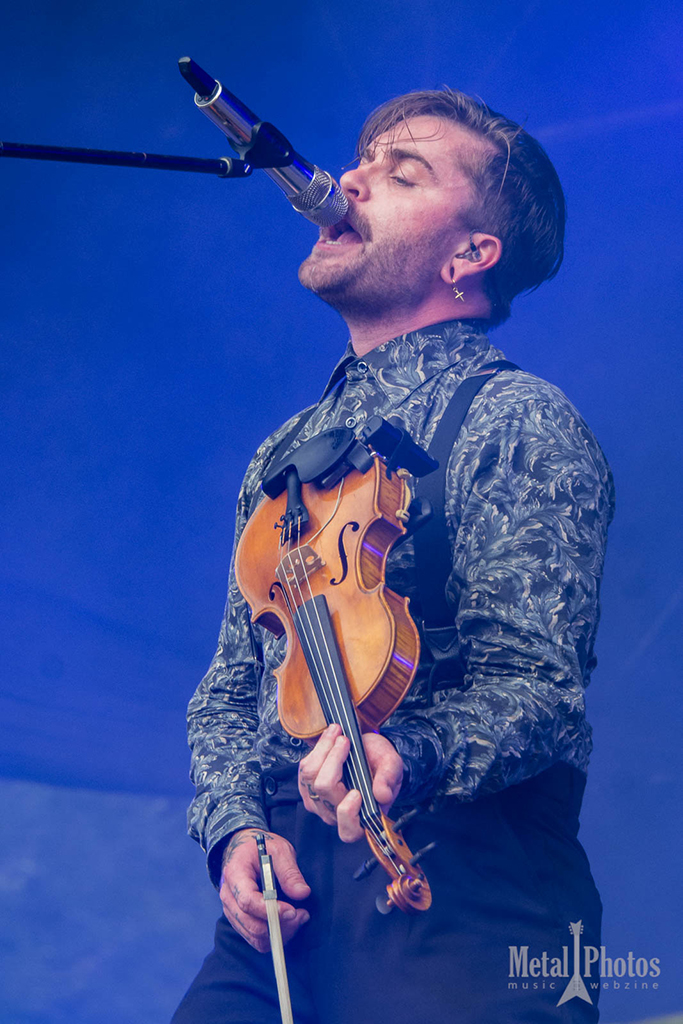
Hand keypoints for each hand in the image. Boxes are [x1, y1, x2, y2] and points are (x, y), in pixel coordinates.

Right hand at [219, 828, 310, 951]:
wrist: (243, 851)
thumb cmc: (260, 848)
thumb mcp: (279, 849)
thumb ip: (289, 871)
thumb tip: (302, 893)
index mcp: (235, 873)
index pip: (247, 900)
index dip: (270, 910)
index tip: (293, 911)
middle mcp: (228, 896)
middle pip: (251, 924)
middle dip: (280, 925)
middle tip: (302, 914)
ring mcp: (231, 911)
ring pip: (254, 936)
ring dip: (280, 933)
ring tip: (299, 917)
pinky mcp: (239, 921)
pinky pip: (255, 939)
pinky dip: (274, 936)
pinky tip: (289, 922)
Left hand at [298, 723, 403, 842]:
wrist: (368, 752)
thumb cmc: (380, 762)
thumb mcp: (391, 765)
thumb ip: (388, 779)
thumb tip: (382, 795)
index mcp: (363, 816)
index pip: (348, 830)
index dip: (348, 812)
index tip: (357, 792)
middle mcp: (337, 815)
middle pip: (324, 788)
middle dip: (334, 758)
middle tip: (346, 740)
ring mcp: (319, 803)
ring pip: (310, 776)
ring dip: (323, 750)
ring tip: (337, 733)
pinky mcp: (308, 789)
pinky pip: (303, 770)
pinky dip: (316, 751)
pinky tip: (328, 742)